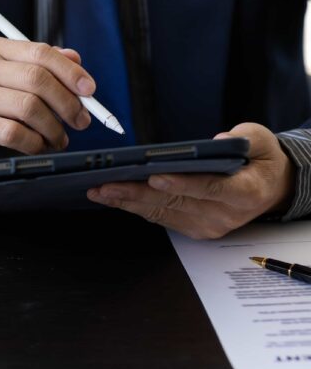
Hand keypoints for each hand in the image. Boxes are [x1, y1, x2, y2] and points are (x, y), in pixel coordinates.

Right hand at [0, 37, 94, 166]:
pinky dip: (34, 143)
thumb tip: (75, 58)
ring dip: (53, 128)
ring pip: (29, 108)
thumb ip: (42, 66)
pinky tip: (37, 146)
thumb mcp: (13, 79)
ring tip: (58, 139)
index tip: (90, 90)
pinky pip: (15, 133)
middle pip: (37, 79)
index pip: (40, 53)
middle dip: (67, 103)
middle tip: (81, 121)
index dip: (70, 71)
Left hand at [86, 123, 295, 238]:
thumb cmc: (260, 160)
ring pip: (162, 213)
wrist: (270, 188)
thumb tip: (215, 141)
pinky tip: (113, 197)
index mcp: (246, 192)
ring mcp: (209, 225)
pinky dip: (135, 207)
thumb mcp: (261, 140)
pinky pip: (160, 217)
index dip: (183, 184)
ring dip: (127, 202)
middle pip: (176, 203)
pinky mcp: (194, 230)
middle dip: (137, 193)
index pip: (211, 189)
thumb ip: (241, 138)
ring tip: (99, 191)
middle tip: (106, 185)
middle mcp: (226, 214)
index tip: (155, 176)